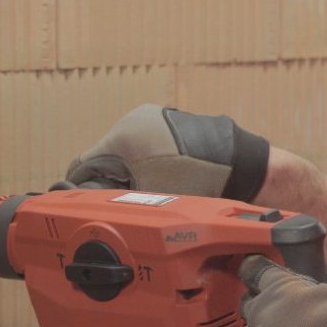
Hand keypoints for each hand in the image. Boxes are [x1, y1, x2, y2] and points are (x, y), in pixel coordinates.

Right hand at [63, 104, 269, 199]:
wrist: (242, 168)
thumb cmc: (198, 183)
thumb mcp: (147, 198)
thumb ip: (113, 199)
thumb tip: (91, 208)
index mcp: (123, 135)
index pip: (83, 164)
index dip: (84, 189)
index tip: (89, 206)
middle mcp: (134, 120)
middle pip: (104, 157)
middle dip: (109, 182)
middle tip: (122, 204)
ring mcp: (155, 119)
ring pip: (124, 153)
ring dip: (128, 173)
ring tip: (147, 194)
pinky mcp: (172, 124)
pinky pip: (145, 146)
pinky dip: (147, 164)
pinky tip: (162, 181)